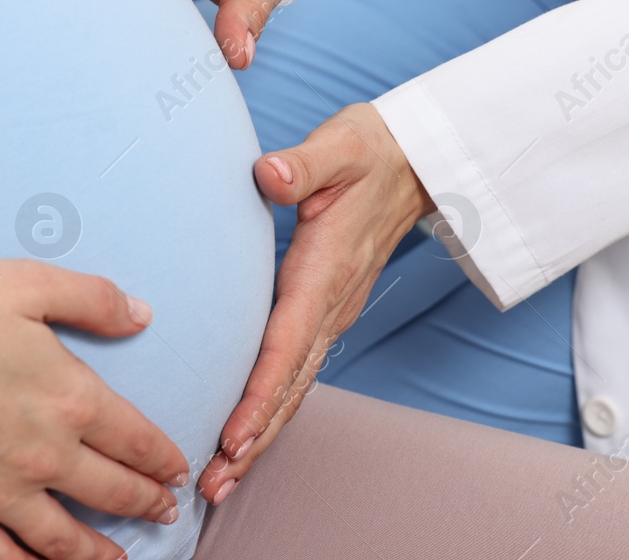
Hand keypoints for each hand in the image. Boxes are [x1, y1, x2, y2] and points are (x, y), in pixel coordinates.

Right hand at [0, 259, 190, 559]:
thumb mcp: (22, 283)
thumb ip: (91, 298)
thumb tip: (143, 315)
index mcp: (70, 398)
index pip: (134, 438)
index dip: (162, 457)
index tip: (177, 469)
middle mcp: (45, 455)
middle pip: (111, 491)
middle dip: (146, 502)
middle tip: (166, 510)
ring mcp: (1, 493)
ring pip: (66, 538)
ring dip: (102, 553)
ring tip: (123, 559)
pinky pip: (3, 558)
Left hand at [197, 104, 434, 503]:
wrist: (414, 161)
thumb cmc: (370, 150)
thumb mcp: (341, 145)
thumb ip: (305, 163)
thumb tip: (270, 174)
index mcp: (326, 268)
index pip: (289, 342)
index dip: (261, 393)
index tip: (234, 436)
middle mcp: (333, 302)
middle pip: (292, 383)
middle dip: (255, 437)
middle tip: (213, 483)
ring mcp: (334, 311)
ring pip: (297, 385)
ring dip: (262, 434)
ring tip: (223, 479)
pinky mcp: (329, 310)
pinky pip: (300, 370)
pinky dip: (274, 409)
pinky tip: (249, 434)